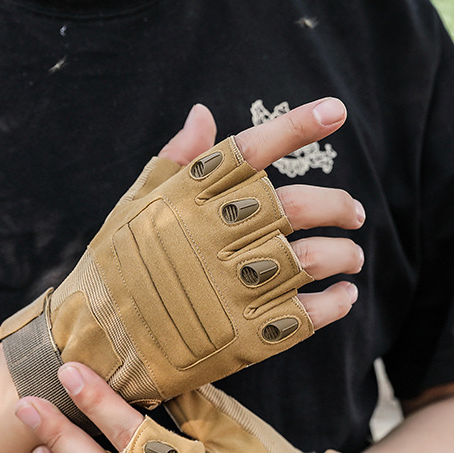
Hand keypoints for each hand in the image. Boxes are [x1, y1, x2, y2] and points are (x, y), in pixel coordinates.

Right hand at [0, 99, 363, 430]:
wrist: (98, 342)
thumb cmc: (113, 268)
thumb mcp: (134, 205)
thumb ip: (175, 160)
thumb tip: (204, 113)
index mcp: (191, 200)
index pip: (252, 151)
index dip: (296, 126)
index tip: (335, 110)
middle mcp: (217, 237)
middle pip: (298, 205)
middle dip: (338, 205)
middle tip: (355, 212)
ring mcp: (234, 288)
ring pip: (312, 258)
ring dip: (345, 255)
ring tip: (354, 257)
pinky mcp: (246, 336)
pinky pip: (308, 315)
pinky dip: (337, 304)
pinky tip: (344, 297)